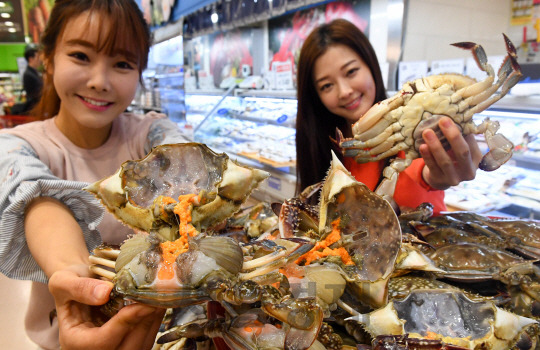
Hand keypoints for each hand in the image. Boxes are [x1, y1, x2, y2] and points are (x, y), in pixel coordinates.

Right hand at [49, 264, 165, 349]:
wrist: (79, 284)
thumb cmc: (69, 283)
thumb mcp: (64, 281)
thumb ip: (80, 288)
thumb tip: (105, 293)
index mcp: (75, 341)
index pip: (102, 341)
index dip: (124, 323)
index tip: (142, 305)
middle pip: (125, 348)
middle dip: (144, 324)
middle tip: (158, 300)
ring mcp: (112, 347)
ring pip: (138, 345)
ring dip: (152, 323)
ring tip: (161, 299)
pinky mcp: (125, 341)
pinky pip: (144, 339)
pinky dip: (153, 322)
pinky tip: (158, 304)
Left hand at [419, 117, 482, 190]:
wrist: (442, 178)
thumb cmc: (452, 157)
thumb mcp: (461, 148)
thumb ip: (461, 135)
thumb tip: (457, 115)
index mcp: (476, 159)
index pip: (471, 143)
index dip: (462, 131)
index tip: (451, 117)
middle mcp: (469, 170)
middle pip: (462, 152)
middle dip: (453, 136)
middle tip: (442, 121)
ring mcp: (455, 178)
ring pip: (445, 161)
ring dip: (435, 146)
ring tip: (427, 132)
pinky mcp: (440, 181)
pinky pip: (433, 167)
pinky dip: (427, 156)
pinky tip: (422, 146)